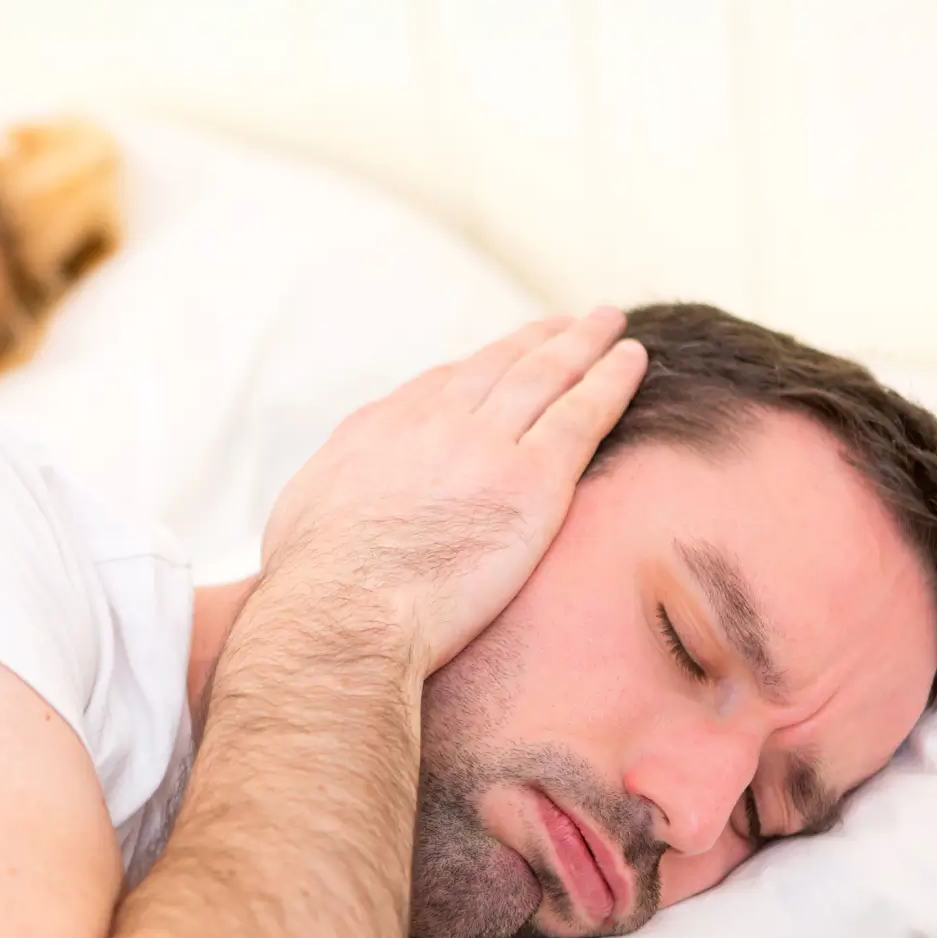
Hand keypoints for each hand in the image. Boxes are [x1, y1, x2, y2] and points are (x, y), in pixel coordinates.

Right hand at [261, 308, 646, 672]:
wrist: (343, 615)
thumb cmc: (314, 593)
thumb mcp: (304, 523)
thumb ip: (335, 504)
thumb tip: (335, 519)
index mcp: (378, 431)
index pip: (441, 386)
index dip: (481, 368)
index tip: (505, 357)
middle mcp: (433, 422)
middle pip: (499, 366)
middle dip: (536, 340)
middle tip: (567, 322)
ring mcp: (485, 446)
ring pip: (547, 376)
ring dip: (582, 343)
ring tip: (610, 324)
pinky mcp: (532, 481)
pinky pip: (583, 415)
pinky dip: (611, 380)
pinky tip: (633, 361)